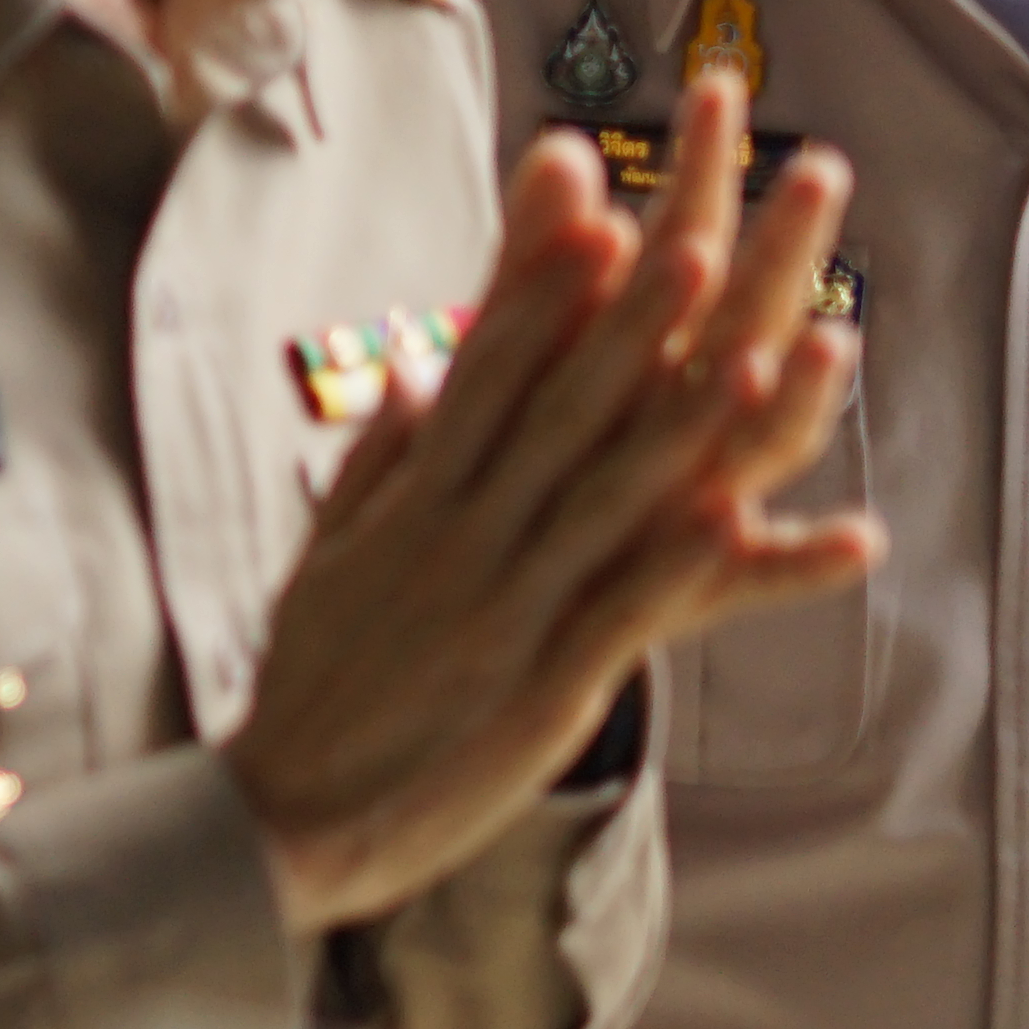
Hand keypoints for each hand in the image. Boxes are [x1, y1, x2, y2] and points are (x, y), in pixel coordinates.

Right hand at [221, 62, 877, 931]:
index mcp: (416, 504)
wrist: (280, 814)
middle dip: (626, 327)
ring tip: (748, 354)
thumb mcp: (331, 558)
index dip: (544, 293)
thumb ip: (379, 465)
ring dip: (678, 424)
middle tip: (689, 238)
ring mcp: (505, 611)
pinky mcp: (540, 689)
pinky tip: (732, 516)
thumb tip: (411, 376)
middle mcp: (461, 540)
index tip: (590, 214)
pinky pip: (619, 615)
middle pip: (555, 415)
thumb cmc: (309, 688)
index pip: (485, 374)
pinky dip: (675, 564)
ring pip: (603, 500)